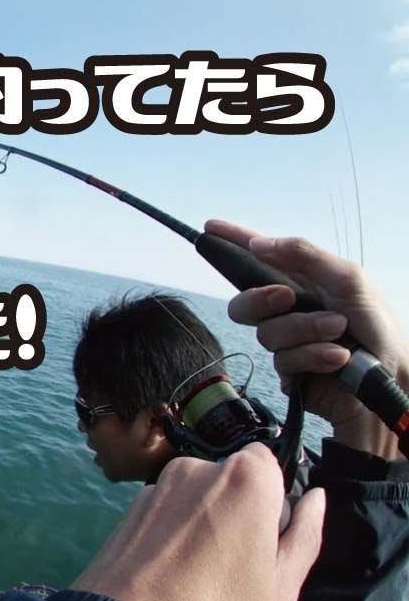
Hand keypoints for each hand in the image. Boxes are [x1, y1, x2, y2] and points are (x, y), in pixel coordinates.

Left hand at [71, 443, 325, 600]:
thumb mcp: (282, 586)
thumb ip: (304, 534)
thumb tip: (316, 497)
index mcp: (242, 478)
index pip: (266, 460)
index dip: (272, 496)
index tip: (268, 535)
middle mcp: (193, 469)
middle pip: (228, 479)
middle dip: (236, 510)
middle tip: (235, 565)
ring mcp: (154, 489)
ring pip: (194, 497)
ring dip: (202, 523)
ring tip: (199, 577)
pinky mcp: (125, 512)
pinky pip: (164, 514)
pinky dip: (171, 535)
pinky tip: (169, 576)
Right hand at [205, 219, 407, 459]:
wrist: (391, 373)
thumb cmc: (377, 324)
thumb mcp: (349, 278)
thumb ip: (305, 255)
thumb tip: (261, 243)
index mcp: (301, 281)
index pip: (259, 257)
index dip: (233, 242)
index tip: (210, 227)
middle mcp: (288, 310)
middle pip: (243, 303)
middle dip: (261, 299)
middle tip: (288, 298)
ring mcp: (286, 341)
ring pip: (267, 333)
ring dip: (306, 330)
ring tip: (339, 332)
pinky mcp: (289, 371)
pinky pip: (284, 360)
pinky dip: (314, 355)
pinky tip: (338, 357)